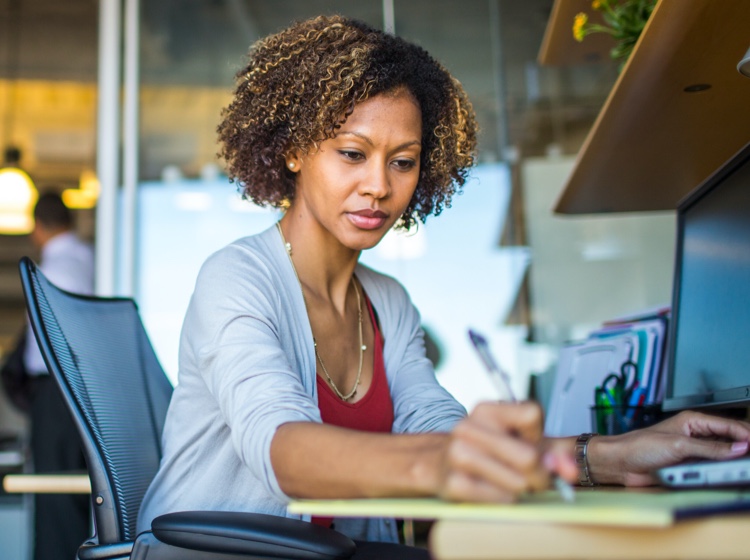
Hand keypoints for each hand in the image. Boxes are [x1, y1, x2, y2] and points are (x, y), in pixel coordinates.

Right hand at [437, 401, 576, 501]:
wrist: (439, 464)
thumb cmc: (486, 452)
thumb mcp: (518, 441)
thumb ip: (553, 451)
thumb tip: (570, 469)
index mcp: (487, 410)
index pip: (532, 414)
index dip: (539, 436)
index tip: (532, 444)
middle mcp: (469, 427)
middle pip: (528, 456)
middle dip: (539, 475)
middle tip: (533, 478)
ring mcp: (458, 454)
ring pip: (518, 482)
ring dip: (521, 488)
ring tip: (508, 481)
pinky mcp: (454, 483)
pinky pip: (501, 499)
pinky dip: (505, 499)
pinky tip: (493, 490)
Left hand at [588, 410, 749, 485]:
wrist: (620, 463)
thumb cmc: (640, 446)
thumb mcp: (678, 446)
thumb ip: (710, 448)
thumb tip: (738, 448)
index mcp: (693, 421)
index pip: (728, 426)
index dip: (745, 435)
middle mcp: (695, 434)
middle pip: (729, 440)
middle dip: (743, 447)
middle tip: (749, 460)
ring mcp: (693, 451)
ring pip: (722, 455)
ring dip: (732, 461)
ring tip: (743, 467)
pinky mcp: (688, 466)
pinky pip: (711, 468)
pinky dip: (721, 471)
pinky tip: (728, 474)